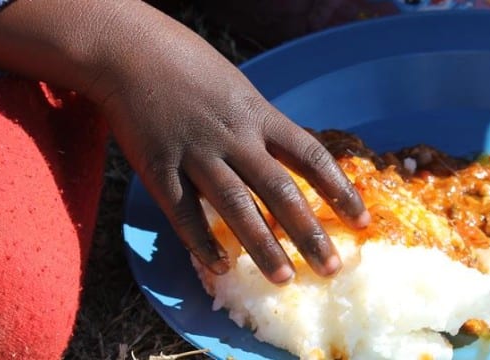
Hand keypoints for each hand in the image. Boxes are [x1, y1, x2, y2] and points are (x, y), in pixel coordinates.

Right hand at [0, 0, 369, 283]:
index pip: (311, 157)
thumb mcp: (238, 89)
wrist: (127, 50)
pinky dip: (202, 242)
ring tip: (284, 279)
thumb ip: (261, 124)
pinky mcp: (157, 166)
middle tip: (331, 268)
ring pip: (236, 207)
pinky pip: (184, 212)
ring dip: (263, 247)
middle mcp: (234, 136)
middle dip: (309, 233)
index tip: (361, 221)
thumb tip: (290, 157)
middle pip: (280, 191)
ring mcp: (196, 152)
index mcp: (259, 114)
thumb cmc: (186, 66)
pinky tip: (220, 266)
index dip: (340, 191)